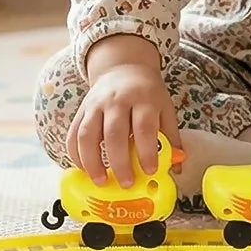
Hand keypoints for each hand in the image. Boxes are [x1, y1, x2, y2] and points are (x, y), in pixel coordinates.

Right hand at [68, 38, 180, 185]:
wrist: (124, 67)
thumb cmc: (147, 93)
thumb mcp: (165, 109)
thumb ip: (171, 137)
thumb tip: (177, 166)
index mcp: (143, 99)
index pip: (144, 127)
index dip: (146, 151)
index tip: (150, 171)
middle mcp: (117, 100)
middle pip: (114, 133)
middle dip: (119, 162)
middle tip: (126, 183)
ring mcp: (96, 104)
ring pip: (87, 134)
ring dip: (91, 162)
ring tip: (100, 181)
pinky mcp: (82, 109)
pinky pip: (73, 134)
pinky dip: (75, 154)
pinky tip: (84, 169)